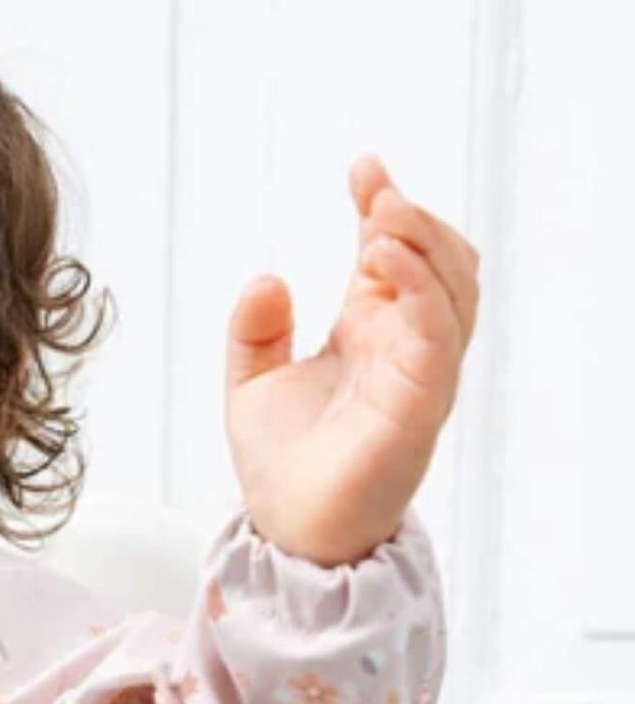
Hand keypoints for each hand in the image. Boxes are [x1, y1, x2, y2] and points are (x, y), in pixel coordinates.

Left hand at [224, 156, 479, 566]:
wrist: (287, 533)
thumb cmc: (281, 466)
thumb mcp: (252, 383)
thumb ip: (255, 330)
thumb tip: (265, 278)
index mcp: (370, 333)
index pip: (396, 254)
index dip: (384, 206)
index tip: (362, 170)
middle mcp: (403, 348)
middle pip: (438, 260)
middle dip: (412, 217)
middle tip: (375, 192)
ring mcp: (418, 374)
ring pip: (452, 290)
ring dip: (421, 244)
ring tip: (381, 217)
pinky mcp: (419, 404)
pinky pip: (436, 337)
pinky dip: (417, 293)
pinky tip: (383, 266)